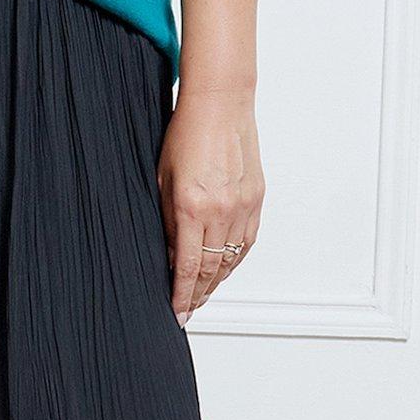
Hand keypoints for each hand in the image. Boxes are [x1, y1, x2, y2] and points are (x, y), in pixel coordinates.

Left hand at [158, 82, 263, 322]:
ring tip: (202, 296)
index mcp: (191, 207)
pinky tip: (222, 269)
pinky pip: (247, 242)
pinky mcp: (257, 200)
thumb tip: (167, 255)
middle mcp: (220, 211)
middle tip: (187, 311)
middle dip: (197, 295)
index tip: (177, 314)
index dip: (181, 295)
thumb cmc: (185, 135)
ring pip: (231, 259)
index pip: (187, 267)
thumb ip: (165, 220)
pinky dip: (234, 260)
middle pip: (210, 270)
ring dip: (216, 282)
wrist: (220, 105)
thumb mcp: (162, 179)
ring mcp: (243, 206)